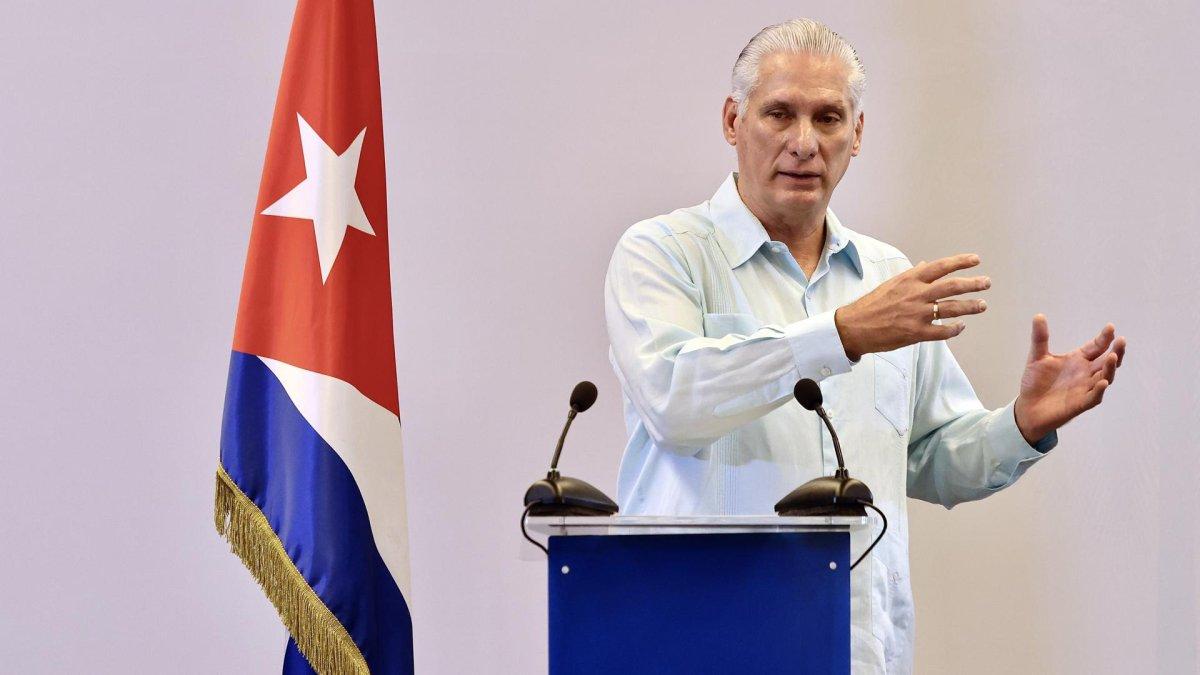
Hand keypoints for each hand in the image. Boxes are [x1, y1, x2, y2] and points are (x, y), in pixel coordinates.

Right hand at [834, 253, 990, 359]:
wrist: (854, 327)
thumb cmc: (871, 304)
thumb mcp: (891, 284)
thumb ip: (912, 275)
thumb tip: (926, 265)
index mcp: (910, 280)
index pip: (941, 267)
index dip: (960, 262)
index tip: (976, 260)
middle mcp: (916, 295)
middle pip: (952, 286)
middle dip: (972, 284)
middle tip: (986, 283)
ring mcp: (917, 314)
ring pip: (952, 309)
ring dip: (970, 306)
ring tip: (982, 305)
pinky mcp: (916, 333)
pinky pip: (942, 331)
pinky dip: (954, 329)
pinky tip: (961, 326)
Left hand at [1013, 314, 1125, 443]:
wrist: (1028, 407)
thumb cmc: (1035, 382)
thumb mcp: (1037, 357)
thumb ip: (1040, 338)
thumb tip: (1038, 315)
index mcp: (1078, 360)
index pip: (1096, 347)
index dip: (1104, 338)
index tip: (1110, 327)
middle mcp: (1086, 373)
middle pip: (1107, 361)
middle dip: (1116, 352)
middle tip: (1121, 341)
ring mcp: (1085, 388)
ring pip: (1105, 378)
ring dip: (1110, 368)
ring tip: (1113, 357)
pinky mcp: (1080, 404)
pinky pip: (1094, 397)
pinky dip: (1099, 390)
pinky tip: (1102, 383)